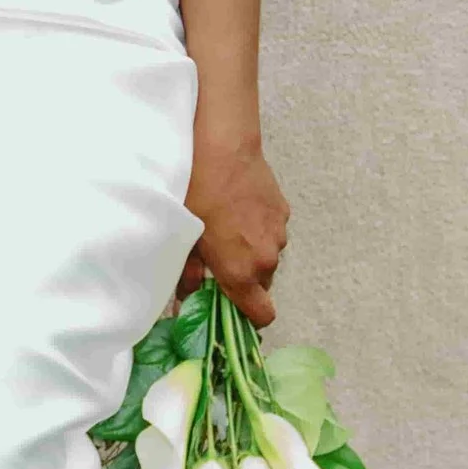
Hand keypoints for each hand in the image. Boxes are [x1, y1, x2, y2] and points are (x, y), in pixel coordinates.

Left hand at [180, 133, 288, 326]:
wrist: (223, 150)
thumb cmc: (197, 195)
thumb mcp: (184, 238)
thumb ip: (187, 275)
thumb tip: (185, 297)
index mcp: (242, 272)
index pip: (263, 316)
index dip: (248, 318)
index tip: (231, 309)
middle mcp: (267, 258)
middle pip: (261, 285)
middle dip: (243, 279)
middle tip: (218, 261)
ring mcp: (279, 233)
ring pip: (267, 256)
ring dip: (251, 252)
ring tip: (226, 229)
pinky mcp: (283, 211)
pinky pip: (271, 231)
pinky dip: (258, 229)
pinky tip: (238, 209)